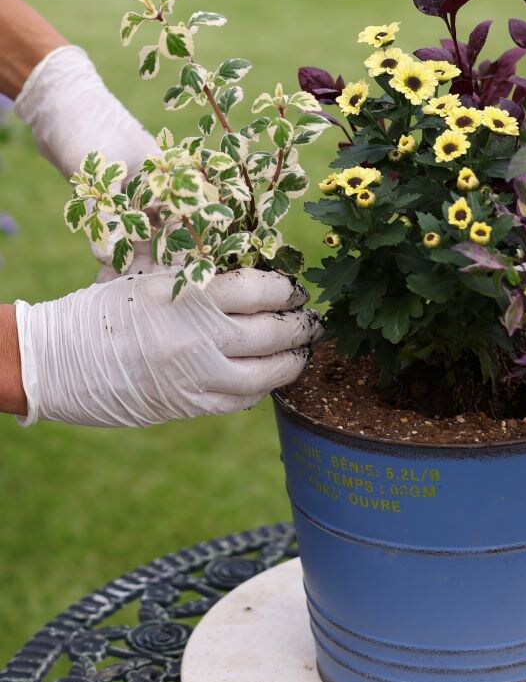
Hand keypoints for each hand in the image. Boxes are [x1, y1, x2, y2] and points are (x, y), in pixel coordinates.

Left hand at [13, 43, 161, 276]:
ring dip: (128, 263)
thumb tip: (106, 259)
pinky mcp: (113, 201)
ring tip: (112, 288)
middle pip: (164, 237)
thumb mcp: (101, 173)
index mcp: (169, 177)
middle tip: (134, 294)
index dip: (181, 255)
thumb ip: (108, 215)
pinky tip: (102, 273)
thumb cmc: (89, 128)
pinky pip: (117, 233)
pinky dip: (110, 251)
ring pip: (139, 238)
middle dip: (151, 266)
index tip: (170, 285)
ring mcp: (135, 195)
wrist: (59, 104)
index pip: (185, 223)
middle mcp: (157, 189)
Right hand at [14, 269, 320, 427]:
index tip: (294, 289)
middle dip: (301, 325)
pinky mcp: (191, 405)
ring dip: (292, 361)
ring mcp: (199, 374)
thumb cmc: (106, 308)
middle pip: (275, 330)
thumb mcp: (152, 277)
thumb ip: (200, 277)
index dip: (287, 289)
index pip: (262, 287)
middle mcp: (202, 334)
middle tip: (310, 321)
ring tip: (299, 353)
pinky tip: (265, 378)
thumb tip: (252, 276)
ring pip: (268, 371)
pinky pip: (242, 399)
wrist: (60, 358)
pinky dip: (260, 388)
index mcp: (191, 293)